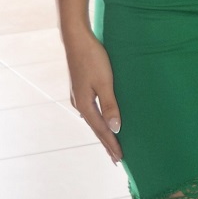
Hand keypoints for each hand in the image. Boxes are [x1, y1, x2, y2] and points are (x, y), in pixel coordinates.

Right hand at [64, 29, 122, 162]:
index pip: (101, 130)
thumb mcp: (105, 82)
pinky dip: (99, 120)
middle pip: (95, 128)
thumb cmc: (93, 58)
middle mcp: (79, 104)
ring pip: (93, 119)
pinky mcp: (80, 88)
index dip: (111, 144)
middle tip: (116, 159)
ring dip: (102, 132)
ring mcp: (78, 96)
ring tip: (110, 143)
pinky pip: (91, 110)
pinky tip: (101, 120)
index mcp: (84, 105)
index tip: (120, 159)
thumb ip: (110, 106)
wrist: (76, 39)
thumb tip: (115, 128)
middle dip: (106, 143)